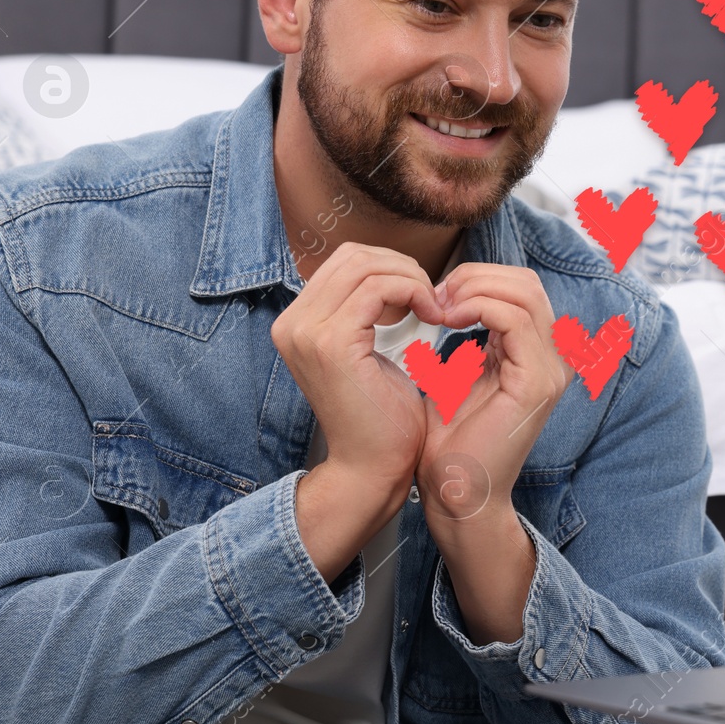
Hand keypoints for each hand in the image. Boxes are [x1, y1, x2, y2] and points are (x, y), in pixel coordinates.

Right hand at [271, 241, 443, 514]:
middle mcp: (291, 323)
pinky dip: (412, 292)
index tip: (420, 296)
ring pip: (366, 266)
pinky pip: (378, 288)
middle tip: (432, 298)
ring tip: (433, 308)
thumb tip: (390, 272)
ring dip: (410, 279)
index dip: (390, 267)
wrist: (373, 468)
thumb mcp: (369, 351)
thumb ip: (368, 312)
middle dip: (402, 267)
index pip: (345, 261)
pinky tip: (431, 317)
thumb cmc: (381, 416)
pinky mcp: (331, 342)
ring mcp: (306, 331)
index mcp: (297, 323)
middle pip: (354, 255)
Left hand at [416, 264, 572, 530]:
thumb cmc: (452, 440)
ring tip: (439, 307)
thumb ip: (468, 336)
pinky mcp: (537, 383)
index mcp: (537, 354)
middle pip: (527, 282)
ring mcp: (550, 370)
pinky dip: (478, 308)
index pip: (520, 287)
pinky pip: (515, 319)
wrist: (455, 489)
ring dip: (473, 290)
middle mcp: (553, 359)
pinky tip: (449, 320)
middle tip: (434, 295)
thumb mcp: (459, 372)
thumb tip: (451, 296)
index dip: (477, 278)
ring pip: (523, 293)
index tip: (434, 295)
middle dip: (474, 277)